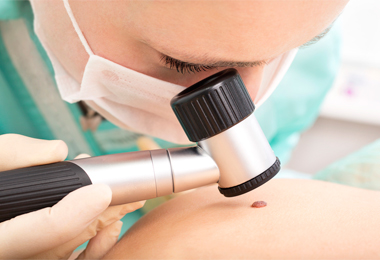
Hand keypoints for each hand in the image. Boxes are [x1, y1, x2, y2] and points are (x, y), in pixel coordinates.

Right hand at [0, 134, 143, 258]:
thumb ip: (13, 154)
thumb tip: (58, 151)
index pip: (39, 230)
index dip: (72, 213)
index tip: (102, 188)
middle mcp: (11, 252)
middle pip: (63, 240)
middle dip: (103, 213)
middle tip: (132, 191)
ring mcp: (26, 259)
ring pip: (70, 252)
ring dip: (103, 225)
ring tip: (127, 201)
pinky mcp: (36, 258)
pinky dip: (96, 250)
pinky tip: (111, 229)